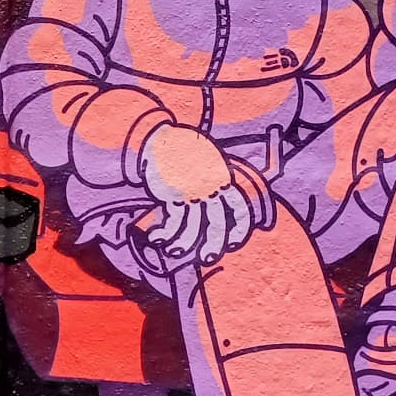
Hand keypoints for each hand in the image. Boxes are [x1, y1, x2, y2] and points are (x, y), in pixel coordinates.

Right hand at [139, 124, 271, 265]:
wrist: (160, 137)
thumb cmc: (184, 151)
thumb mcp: (208, 163)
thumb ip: (215, 183)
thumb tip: (213, 206)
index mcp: (223, 179)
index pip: (238, 209)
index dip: (238, 230)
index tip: (232, 243)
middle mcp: (211, 188)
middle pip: (217, 224)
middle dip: (213, 245)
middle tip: (208, 258)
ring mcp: (192, 191)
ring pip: (192, 228)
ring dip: (182, 244)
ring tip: (174, 251)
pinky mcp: (173, 193)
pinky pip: (171, 221)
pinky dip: (164, 233)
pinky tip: (156, 238)